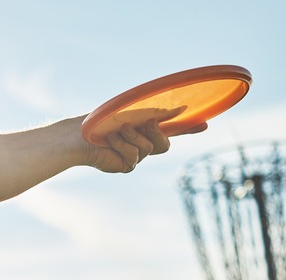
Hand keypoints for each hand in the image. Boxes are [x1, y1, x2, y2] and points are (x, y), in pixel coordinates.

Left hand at [86, 119, 207, 172]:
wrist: (80, 135)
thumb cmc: (102, 120)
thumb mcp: (132, 111)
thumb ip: (156, 112)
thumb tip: (181, 107)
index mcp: (145, 127)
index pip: (173, 129)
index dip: (189, 128)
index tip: (205, 124)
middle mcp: (143, 143)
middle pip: (165, 145)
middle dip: (157, 133)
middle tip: (147, 123)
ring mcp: (135, 156)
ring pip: (150, 149)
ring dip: (134, 136)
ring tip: (118, 130)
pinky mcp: (126, 165)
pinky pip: (135, 156)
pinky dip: (123, 145)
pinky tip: (111, 142)